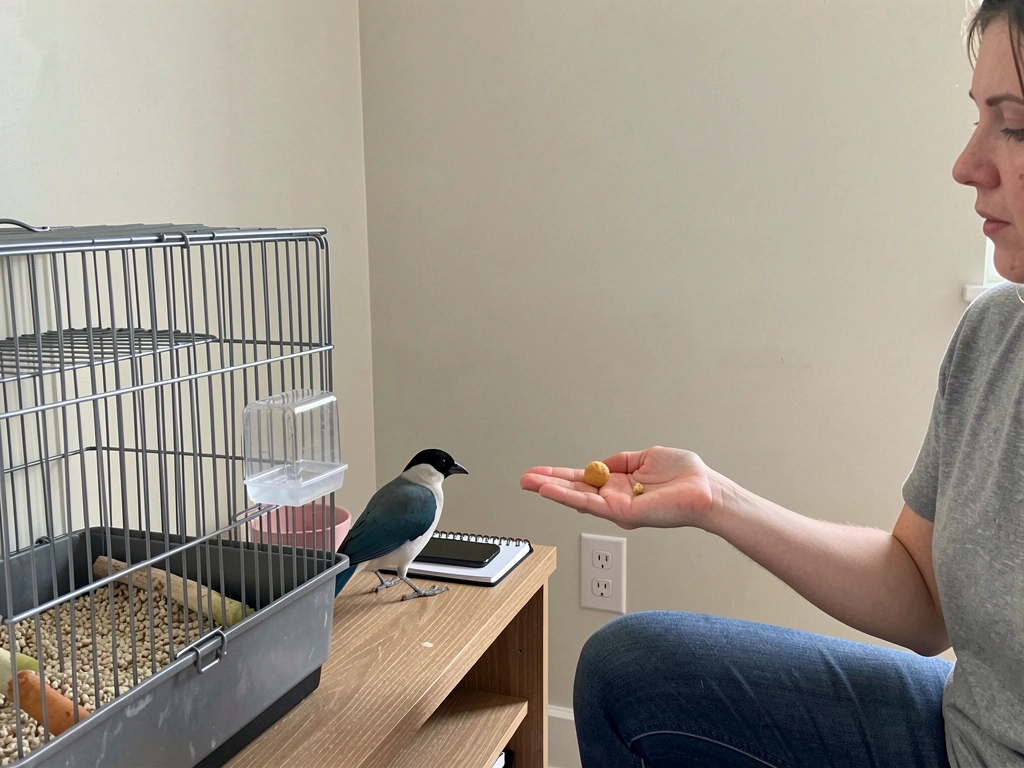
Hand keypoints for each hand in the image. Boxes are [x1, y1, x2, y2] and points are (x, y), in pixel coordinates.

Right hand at [520, 446, 719, 529]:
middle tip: (524, 479)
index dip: (562, 476)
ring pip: (577, 498)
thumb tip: (600, 464)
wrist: (705, 490)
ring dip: (551, 490)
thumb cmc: (685, 477)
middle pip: (575, 491)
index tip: (541, 473)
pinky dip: (568, 496)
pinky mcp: (622, 514)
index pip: (584, 480)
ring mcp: (617, 507)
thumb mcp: (647, 457)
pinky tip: (551, 490)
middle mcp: (615, 498)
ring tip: (529, 483)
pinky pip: (590, 504)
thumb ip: (621, 461)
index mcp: (620, 485)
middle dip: (548, 484)